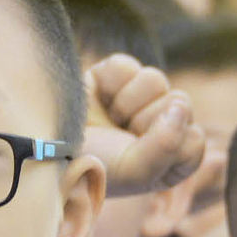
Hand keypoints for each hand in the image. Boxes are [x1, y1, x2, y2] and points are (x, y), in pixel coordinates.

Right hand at [84, 54, 206, 197]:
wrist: (42, 150)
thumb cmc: (94, 168)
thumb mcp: (138, 171)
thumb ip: (169, 144)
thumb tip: (181, 101)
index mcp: (169, 159)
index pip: (194, 139)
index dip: (168, 144)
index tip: (137, 155)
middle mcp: (156, 127)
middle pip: (180, 104)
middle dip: (146, 121)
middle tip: (119, 136)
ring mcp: (135, 101)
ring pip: (156, 80)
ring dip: (127, 103)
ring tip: (107, 119)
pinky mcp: (111, 77)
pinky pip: (127, 65)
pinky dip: (109, 82)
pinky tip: (96, 99)